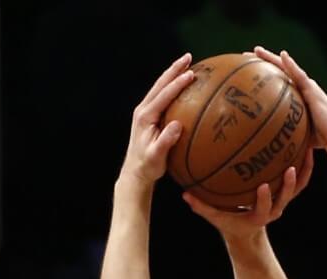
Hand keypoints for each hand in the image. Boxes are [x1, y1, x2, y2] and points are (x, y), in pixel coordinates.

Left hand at [119, 53, 194, 186]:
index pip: (163, 95)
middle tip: (189, 57)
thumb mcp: (156, 156)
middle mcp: (143, 109)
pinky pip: (162, 96)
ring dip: (173, 73)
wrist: (135, 172)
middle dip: (174, 69)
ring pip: (160, 87)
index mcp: (145, 116)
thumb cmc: (147, 167)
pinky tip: (183, 83)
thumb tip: (177, 125)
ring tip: (187, 63)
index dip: (177, 83)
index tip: (191, 74)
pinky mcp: (149, 115)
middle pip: (160, 84)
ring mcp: (145, 111)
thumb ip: (166, 141)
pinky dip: (172, 86)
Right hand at [182, 147, 313, 238]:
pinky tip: (304, 143)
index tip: (263, 186)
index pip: (264, 208)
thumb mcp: (215, 217)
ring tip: (307, 149)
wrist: (247, 231)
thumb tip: (184, 194)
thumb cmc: (230, 222)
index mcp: (259, 216)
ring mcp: (282, 200)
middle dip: (289, 185)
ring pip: (297, 187)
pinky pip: (299, 178)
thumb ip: (201, 206)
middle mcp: (274, 208)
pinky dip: (303, 164)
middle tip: (290, 168)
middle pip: (285, 197)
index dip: (265, 199)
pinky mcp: (286, 192)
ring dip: (303, 171)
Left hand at [253, 47, 326, 150]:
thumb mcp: (296, 134)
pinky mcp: (312, 89)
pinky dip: (291, 64)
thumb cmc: (319, 139)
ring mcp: (306, 87)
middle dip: (262, 62)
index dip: (263, 76)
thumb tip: (267, 145)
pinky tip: (283, 56)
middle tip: (246, 56)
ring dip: (272, 58)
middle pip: (279, 71)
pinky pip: (299, 74)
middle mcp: (301, 88)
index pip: (277, 82)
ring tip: (256, 51)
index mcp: (296, 97)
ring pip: (286, 68)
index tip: (248, 73)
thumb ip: (284, 133)